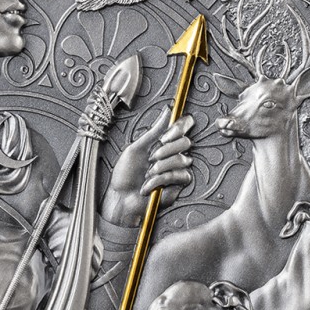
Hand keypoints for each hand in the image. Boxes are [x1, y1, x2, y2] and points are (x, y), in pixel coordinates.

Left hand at [102, 111, 193, 226]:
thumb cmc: (125, 175)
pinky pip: (179, 175)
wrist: (122, 198)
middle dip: (166, 150)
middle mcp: (172, 153)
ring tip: (148, 174)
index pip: (182, 127)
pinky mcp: (179, 183)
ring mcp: (176, 168)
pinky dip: (161, 180)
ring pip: (182, 159)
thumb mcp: (136, 148)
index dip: (179, 128)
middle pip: (186, 142)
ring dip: (160, 167)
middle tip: (151, 159)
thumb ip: (153, 131)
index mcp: (162, 142)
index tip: (164, 137)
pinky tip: (150, 185)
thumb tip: (167, 111)